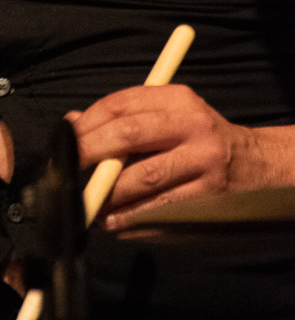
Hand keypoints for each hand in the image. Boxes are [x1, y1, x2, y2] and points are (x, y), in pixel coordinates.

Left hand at [68, 83, 245, 229]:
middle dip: (91, 154)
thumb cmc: (197, 137)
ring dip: (109, 194)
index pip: (120, 105)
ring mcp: (203, 162)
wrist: (253, 165)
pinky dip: (133, 217)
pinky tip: (115, 221)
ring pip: (144, 178)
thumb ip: (125, 116)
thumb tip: (73, 122)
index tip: (65, 141)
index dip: (87, 124)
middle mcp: (191, 125)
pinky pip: (162, 209)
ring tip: (88, 203)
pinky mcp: (209, 197)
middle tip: (67, 171)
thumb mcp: (169, 113)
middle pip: (129, 136)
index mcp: (176, 98)